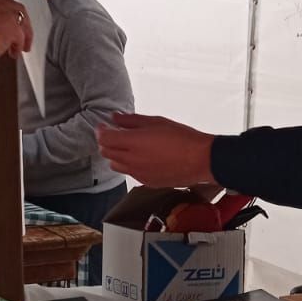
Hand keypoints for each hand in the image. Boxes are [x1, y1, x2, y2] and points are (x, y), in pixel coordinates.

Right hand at [0, 0, 31, 58]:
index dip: (4, 13)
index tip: (6, 21)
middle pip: (14, 7)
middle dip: (18, 20)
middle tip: (21, 32)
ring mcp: (5, 13)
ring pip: (21, 19)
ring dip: (23, 33)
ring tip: (22, 45)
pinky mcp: (13, 27)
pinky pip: (20, 36)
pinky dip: (19, 45)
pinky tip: (15, 53)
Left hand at [96, 113, 214, 186]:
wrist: (201, 160)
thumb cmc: (182, 138)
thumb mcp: (156, 122)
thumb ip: (131, 120)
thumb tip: (115, 118)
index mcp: (133, 142)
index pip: (104, 139)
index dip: (100, 131)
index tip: (103, 126)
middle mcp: (132, 160)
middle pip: (106, 152)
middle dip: (106, 142)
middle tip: (113, 134)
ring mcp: (138, 173)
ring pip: (115, 165)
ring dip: (115, 155)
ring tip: (126, 146)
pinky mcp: (146, 182)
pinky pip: (129, 173)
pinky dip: (128, 165)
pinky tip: (140, 157)